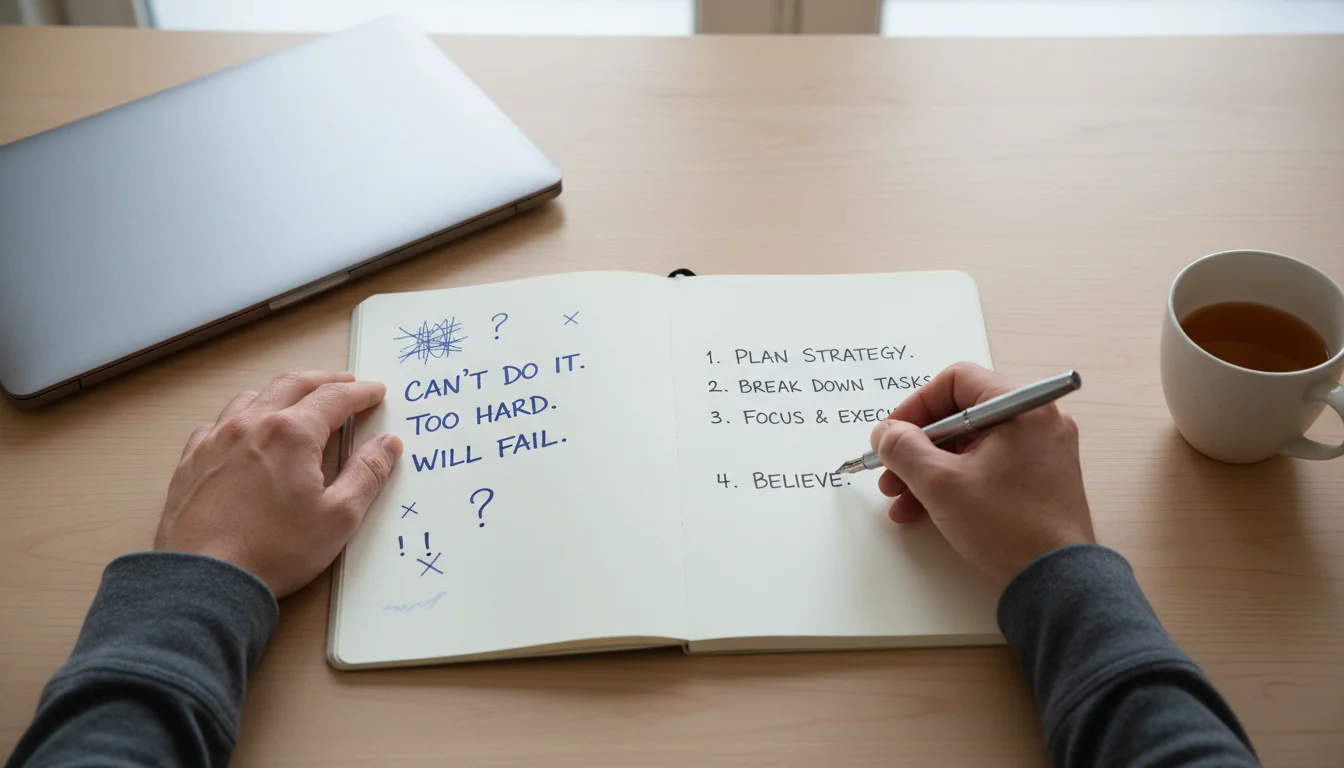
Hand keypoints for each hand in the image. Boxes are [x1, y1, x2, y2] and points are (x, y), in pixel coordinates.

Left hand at [155, 371, 401, 597]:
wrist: (204, 580)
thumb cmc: (274, 551)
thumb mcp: (339, 517)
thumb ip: (367, 474)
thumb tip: (387, 444)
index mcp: (292, 433)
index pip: (335, 398)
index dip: (360, 393)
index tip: (376, 392)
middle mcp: (252, 425)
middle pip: (293, 385)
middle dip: (324, 381)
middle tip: (345, 384)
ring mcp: (216, 440)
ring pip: (252, 398)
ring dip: (282, 393)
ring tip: (297, 402)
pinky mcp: (191, 461)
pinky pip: (218, 423)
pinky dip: (242, 418)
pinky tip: (245, 433)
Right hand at [869, 362, 1094, 586]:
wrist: (1055, 580)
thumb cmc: (1009, 527)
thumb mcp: (941, 483)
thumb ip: (904, 449)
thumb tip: (886, 433)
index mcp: (1022, 408)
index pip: (957, 381)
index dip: (916, 406)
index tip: (893, 434)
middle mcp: (1037, 422)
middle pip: (961, 416)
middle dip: (917, 446)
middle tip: (891, 470)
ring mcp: (1041, 452)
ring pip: (970, 446)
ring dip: (929, 469)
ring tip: (901, 499)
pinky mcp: (1039, 480)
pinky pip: (987, 468)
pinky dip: (955, 482)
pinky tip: (925, 509)